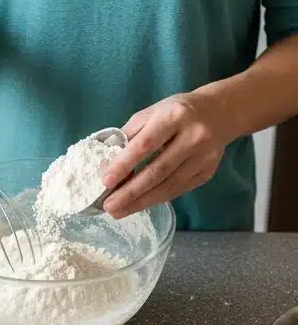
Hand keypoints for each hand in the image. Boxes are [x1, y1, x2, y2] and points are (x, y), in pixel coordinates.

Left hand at [102, 92, 227, 219]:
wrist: (219, 113)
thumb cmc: (175, 114)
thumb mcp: (150, 114)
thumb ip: (128, 137)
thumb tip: (105, 165)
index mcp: (174, 116)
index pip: (145, 144)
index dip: (124, 164)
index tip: (105, 182)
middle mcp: (193, 136)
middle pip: (157, 171)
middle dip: (129, 192)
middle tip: (108, 206)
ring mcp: (203, 156)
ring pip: (167, 186)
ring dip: (139, 202)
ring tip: (118, 211)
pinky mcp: (207, 172)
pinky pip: (176, 191)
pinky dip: (154, 200)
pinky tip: (137, 205)